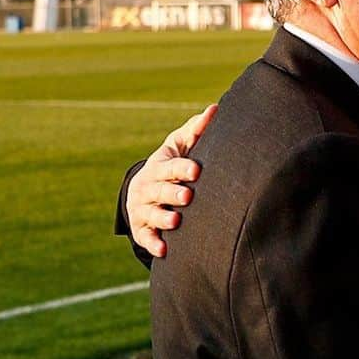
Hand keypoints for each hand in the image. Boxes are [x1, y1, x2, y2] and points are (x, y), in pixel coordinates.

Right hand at [127, 105, 217, 256]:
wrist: (145, 191)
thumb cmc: (172, 166)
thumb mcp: (180, 147)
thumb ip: (196, 130)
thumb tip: (216, 108)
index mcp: (158, 167)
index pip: (169, 167)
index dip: (181, 168)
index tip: (197, 170)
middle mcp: (147, 188)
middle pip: (159, 191)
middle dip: (172, 193)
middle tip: (188, 197)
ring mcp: (142, 210)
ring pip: (151, 215)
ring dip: (162, 219)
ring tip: (176, 222)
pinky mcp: (142, 230)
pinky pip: (146, 239)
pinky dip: (153, 244)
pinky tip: (164, 250)